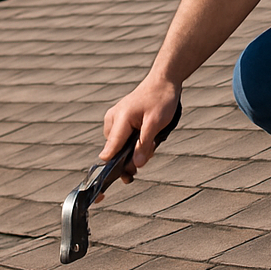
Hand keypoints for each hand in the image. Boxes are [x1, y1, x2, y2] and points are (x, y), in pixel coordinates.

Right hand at [99, 75, 180, 197]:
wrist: (162, 81)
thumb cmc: (161, 99)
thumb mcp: (157, 123)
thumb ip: (145, 144)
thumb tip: (135, 165)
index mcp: (119, 120)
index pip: (110, 151)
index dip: (109, 170)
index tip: (108, 188)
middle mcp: (112, 120)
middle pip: (116, 151)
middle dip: (132, 157)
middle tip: (150, 152)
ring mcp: (114, 120)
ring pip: (121, 146)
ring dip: (135, 149)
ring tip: (153, 139)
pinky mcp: (119, 121)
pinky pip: (123, 139)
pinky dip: (134, 142)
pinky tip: (147, 136)